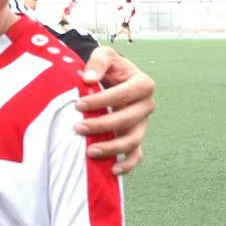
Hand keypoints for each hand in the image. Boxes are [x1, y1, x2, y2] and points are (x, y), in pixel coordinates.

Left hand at [76, 46, 155, 174]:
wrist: (113, 77)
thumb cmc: (108, 66)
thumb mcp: (104, 55)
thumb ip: (97, 62)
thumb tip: (88, 79)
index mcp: (143, 84)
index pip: (124, 95)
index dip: (102, 101)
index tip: (78, 105)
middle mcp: (146, 105)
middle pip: (128, 120)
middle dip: (102, 125)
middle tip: (78, 128)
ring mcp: (143, 123)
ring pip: (133, 140)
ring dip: (112, 147)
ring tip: (90, 151)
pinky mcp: (136, 136)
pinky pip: (137, 155)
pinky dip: (127, 164)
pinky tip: (111, 170)